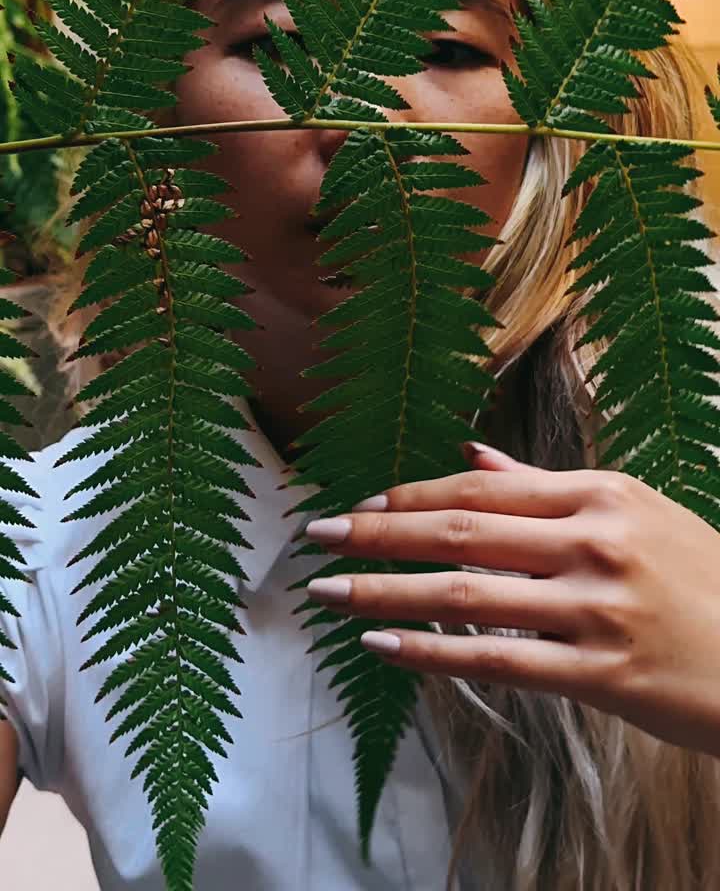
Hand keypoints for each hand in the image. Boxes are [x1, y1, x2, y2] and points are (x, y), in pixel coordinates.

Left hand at [304, 445, 719, 756]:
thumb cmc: (700, 579)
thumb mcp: (635, 511)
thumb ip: (547, 485)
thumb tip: (473, 456)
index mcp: (600, 492)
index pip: (481, 488)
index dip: (410, 494)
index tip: (358, 502)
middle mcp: (594, 539)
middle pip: (461, 530)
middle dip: (378, 530)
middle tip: (315, 533)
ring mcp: (597, 606)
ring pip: (466, 593)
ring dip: (385, 588)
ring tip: (328, 590)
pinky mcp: (603, 672)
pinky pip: (498, 659)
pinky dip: (432, 651)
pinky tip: (383, 643)